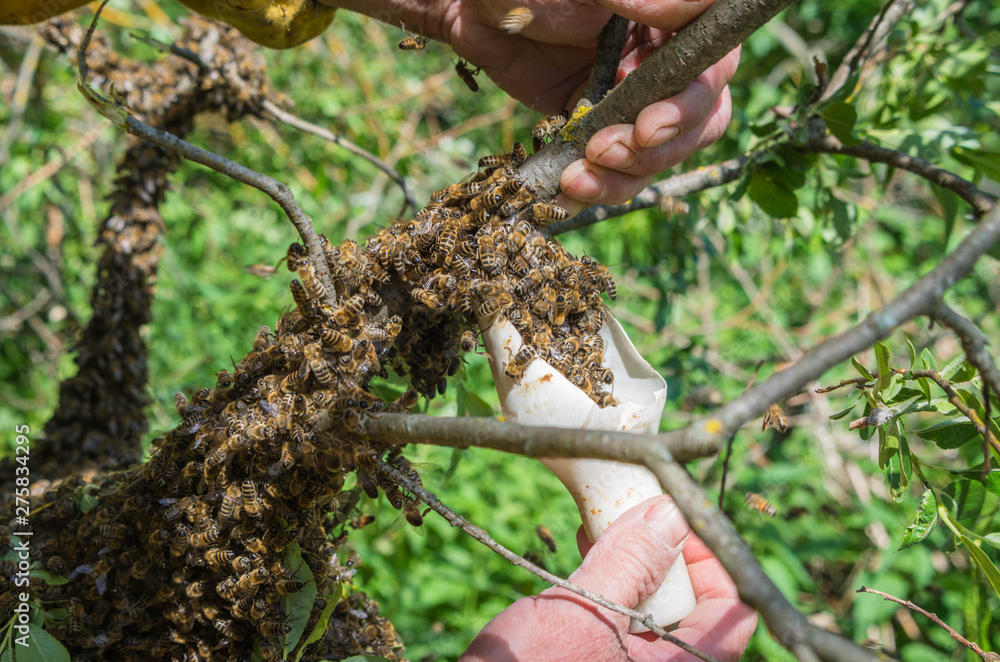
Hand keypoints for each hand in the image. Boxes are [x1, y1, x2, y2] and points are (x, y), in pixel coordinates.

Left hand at [399, 0, 739, 210]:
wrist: (473, 11)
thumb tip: (689, 11)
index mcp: (677, 18)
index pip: (714, 68)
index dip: (690, 105)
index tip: (647, 127)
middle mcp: (668, 59)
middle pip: (699, 121)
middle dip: (654, 149)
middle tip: (603, 151)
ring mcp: (636, 97)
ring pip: (659, 154)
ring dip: (624, 177)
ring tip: (577, 178)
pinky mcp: (601, 127)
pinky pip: (615, 170)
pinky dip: (596, 189)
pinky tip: (566, 195)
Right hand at [459, 495, 755, 661]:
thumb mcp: (583, 612)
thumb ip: (631, 562)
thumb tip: (670, 512)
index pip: (733, 609)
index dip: (712, 555)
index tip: (673, 516)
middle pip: (694, 603)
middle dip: (664, 551)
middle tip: (634, 510)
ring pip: (655, 607)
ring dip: (634, 561)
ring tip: (603, 524)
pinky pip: (624, 618)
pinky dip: (611, 581)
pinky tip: (586, 549)